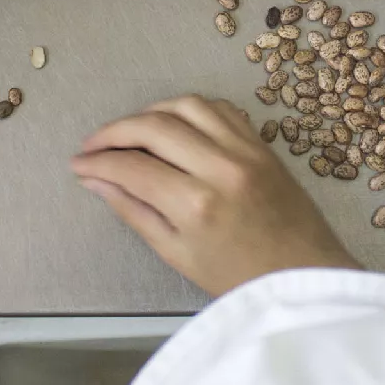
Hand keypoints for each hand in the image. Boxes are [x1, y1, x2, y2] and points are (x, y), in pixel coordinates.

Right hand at [71, 95, 358, 296]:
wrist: (306, 276)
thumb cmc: (239, 278)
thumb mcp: (177, 254)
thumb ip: (134, 211)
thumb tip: (95, 180)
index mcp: (196, 204)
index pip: (132, 167)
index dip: (97, 162)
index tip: (78, 165)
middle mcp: (220, 167)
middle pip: (154, 126)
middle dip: (114, 131)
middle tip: (94, 145)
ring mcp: (245, 150)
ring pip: (186, 105)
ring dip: (150, 111)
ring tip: (129, 131)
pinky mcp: (262, 143)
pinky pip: (219, 108)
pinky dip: (188, 108)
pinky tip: (172, 123)